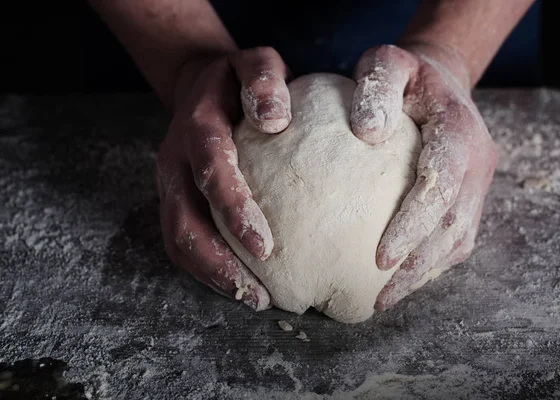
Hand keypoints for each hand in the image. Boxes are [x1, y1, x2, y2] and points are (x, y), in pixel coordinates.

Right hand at [154, 47, 291, 310]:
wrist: (199, 83)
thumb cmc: (238, 78)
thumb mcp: (255, 62)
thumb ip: (264, 79)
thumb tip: (275, 120)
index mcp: (197, 126)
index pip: (211, 172)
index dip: (233, 211)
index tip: (267, 247)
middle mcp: (175, 160)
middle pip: (183, 222)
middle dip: (218, 263)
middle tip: (260, 296)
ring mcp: (170, 183)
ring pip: (177, 240)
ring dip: (211, 276)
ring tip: (254, 300)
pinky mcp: (175, 199)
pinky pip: (182, 240)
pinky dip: (207, 269)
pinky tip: (240, 284)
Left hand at [350, 44, 497, 309]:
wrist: (437, 80)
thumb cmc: (405, 75)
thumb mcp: (386, 63)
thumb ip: (377, 88)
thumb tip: (367, 133)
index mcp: (459, 130)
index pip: (441, 184)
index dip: (415, 224)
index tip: (381, 258)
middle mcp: (477, 162)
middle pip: (453, 225)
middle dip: (417, 265)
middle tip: (380, 297)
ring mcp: (477, 183)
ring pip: (459, 239)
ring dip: (424, 273)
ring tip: (385, 299)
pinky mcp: (469, 197)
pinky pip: (457, 237)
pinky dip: (431, 263)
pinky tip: (401, 279)